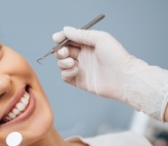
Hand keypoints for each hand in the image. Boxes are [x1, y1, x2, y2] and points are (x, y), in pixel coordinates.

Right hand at [53, 27, 167, 120]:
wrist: (123, 78)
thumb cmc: (116, 57)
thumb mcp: (100, 38)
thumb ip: (81, 34)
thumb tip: (65, 30)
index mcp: (87, 45)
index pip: (69, 40)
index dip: (61, 38)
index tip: (57, 38)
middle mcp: (83, 56)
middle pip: (62, 52)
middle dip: (59, 51)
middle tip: (64, 52)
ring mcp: (80, 69)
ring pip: (62, 64)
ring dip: (63, 62)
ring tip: (72, 63)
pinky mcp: (79, 81)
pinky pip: (65, 76)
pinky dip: (66, 73)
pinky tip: (75, 70)